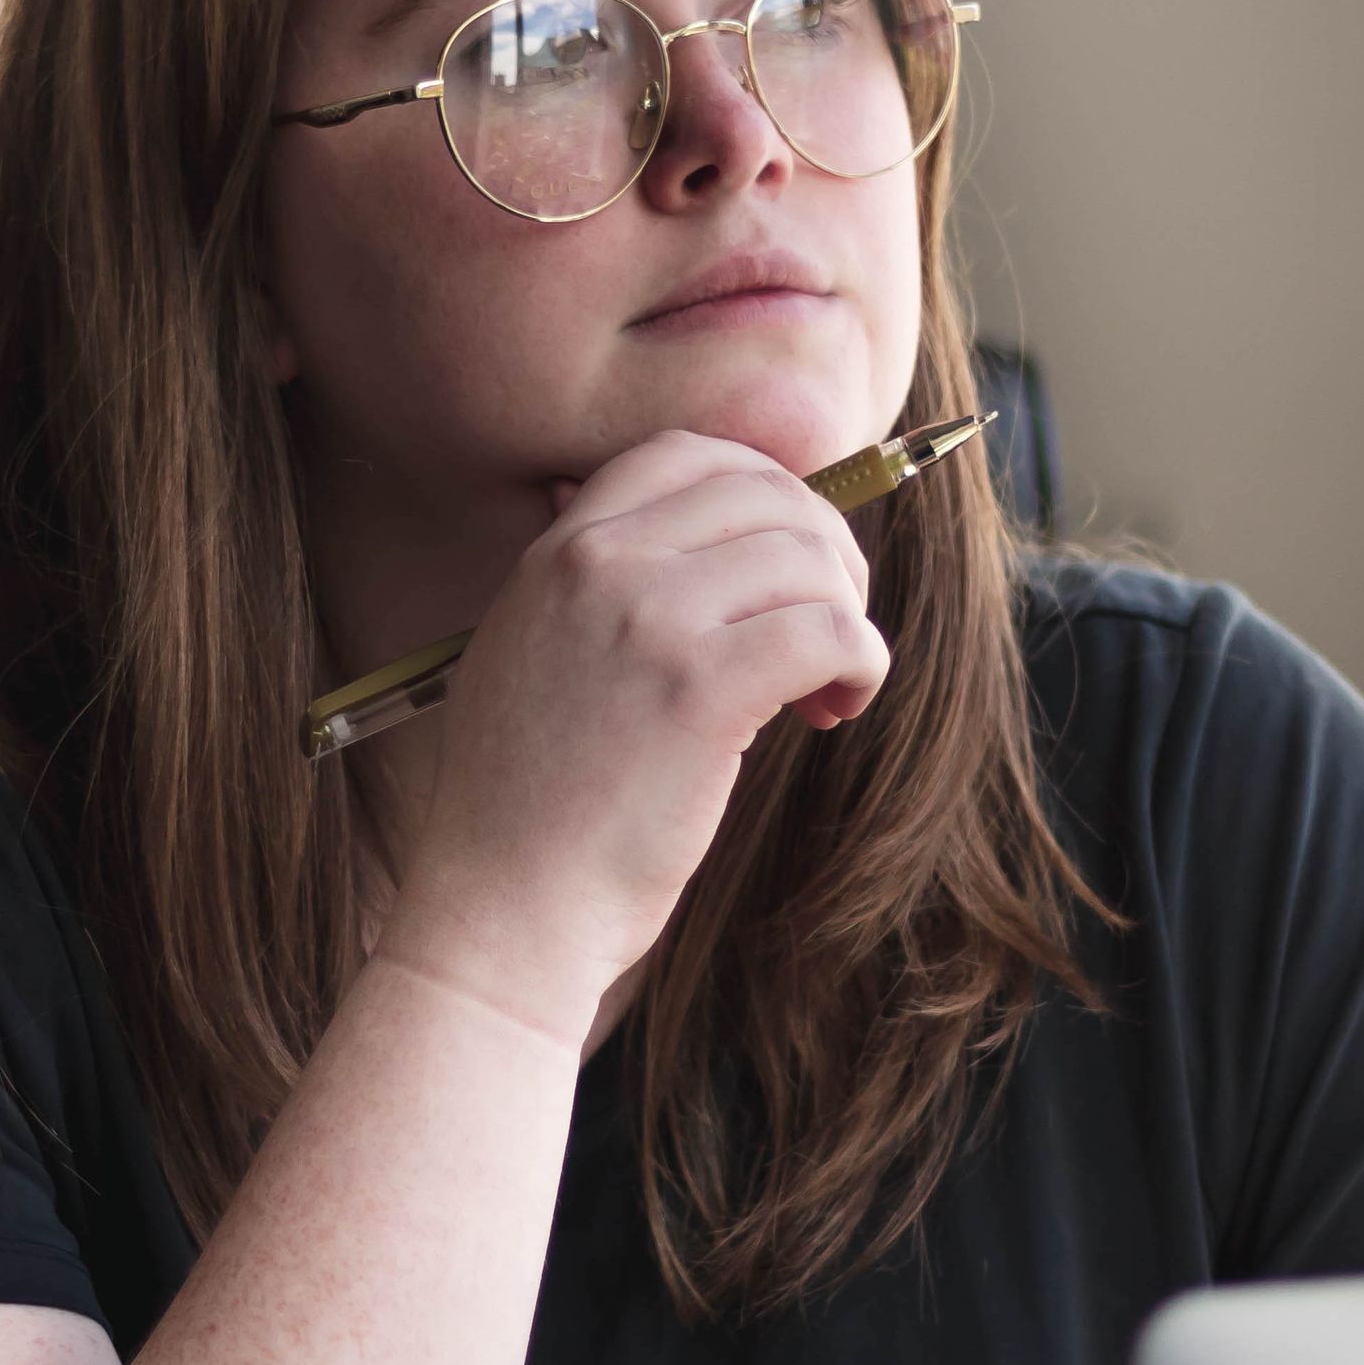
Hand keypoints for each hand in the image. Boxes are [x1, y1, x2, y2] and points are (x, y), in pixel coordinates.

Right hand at [382, 430, 887, 1043]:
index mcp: (557, 549)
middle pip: (766, 494)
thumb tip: (710, 533)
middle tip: (827, 629)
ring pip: (808, 560)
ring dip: (845, 616)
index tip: (785, 561)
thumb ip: (599, 583)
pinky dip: (861, 661)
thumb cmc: (533, 803)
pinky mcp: (700, 690)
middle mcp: (597, 564)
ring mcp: (648, 619)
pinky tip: (840, 705)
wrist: (502, 912)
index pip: (687, 452)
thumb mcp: (530, 653)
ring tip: (827, 687)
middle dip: (823, 552)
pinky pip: (830, 630)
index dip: (762, 491)